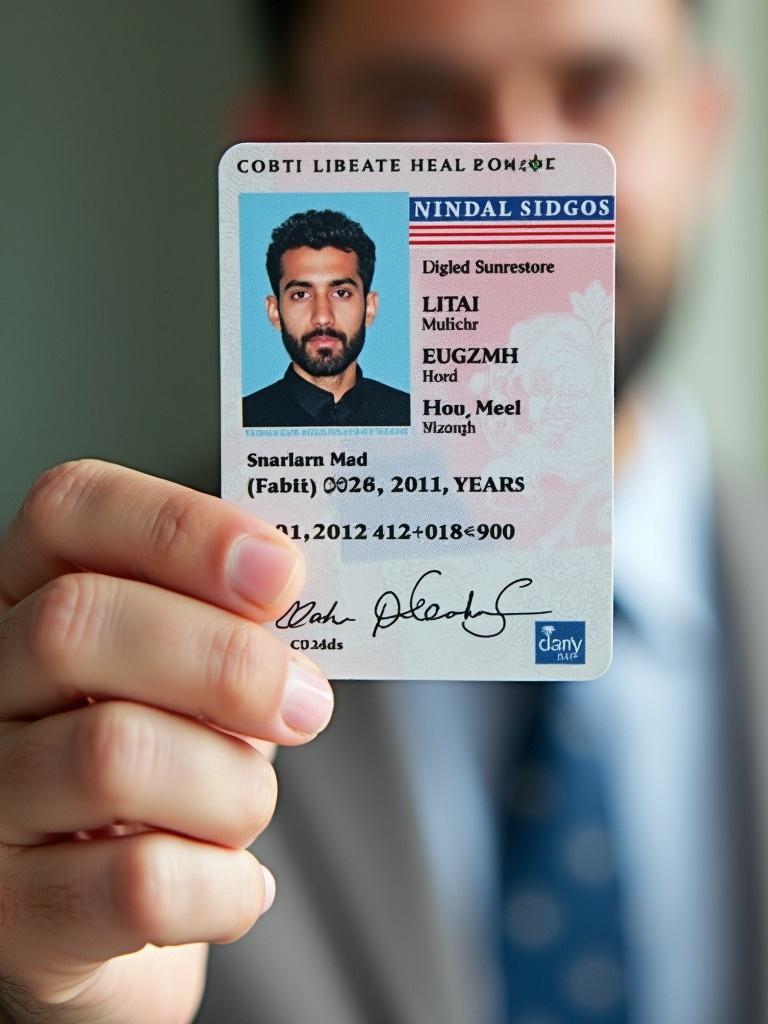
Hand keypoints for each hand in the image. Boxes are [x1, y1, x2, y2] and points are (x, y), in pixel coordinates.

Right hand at [0, 460, 333, 1023]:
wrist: (112, 910)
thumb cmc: (170, 761)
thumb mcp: (197, 671)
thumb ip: (232, 621)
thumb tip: (284, 586)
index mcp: (32, 597)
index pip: (68, 511)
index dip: (177, 526)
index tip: (279, 572)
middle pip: (75, 624)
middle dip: (224, 660)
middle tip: (304, 702)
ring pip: (112, 756)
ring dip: (232, 786)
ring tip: (248, 804)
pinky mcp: (15, 913)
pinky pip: (136, 886)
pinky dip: (224, 886)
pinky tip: (234, 882)